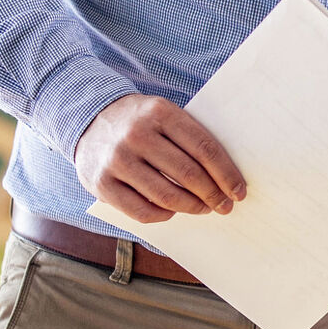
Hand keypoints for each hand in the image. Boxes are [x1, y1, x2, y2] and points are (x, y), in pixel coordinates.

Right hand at [75, 93, 246, 224]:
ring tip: (204, 208)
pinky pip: (141, 211)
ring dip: (193, 207)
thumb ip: (190, 137)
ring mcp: (117, 160)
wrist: (89, 119)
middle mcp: (137, 135)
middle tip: (226, 205)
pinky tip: (174, 210)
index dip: (226, 174)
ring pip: (166, 195)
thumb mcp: (164, 114)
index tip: (239, 190)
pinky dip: (164, 215)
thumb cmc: (140, 121)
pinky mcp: (101, 184)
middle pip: (188, 174)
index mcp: (160, 113)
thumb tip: (226, 175)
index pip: (204, 148)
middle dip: (213, 195)